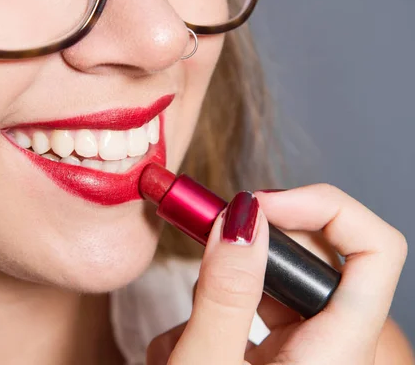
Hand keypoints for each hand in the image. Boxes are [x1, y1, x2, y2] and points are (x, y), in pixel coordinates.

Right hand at [146, 185, 407, 364]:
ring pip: (269, 289)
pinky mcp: (272, 361)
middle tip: (202, 248)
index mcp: (338, 353)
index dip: (324, 207)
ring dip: (215, 296)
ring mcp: (301, 357)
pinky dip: (208, 323)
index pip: (375, 250)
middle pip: (310, 260)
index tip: (260, 205)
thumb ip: (224, 292)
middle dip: (247, 252)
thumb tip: (241, 218)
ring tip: (181, 338)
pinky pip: (250, 317)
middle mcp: (331, 350)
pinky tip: (179, 354)